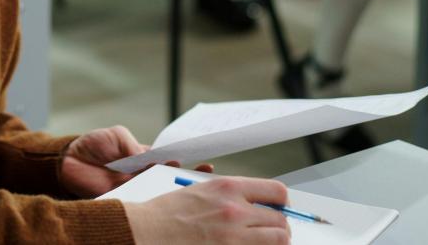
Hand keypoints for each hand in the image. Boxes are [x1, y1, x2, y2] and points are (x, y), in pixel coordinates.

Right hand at [123, 176, 290, 244]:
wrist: (146, 231)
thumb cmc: (166, 212)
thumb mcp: (200, 189)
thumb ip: (229, 193)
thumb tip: (253, 200)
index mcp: (228, 188)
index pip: (276, 192)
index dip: (281, 202)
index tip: (278, 207)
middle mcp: (235, 210)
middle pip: (280, 220)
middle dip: (278, 226)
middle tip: (270, 230)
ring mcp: (234, 236)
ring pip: (277, 239)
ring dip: (274, 241)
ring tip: (264, 242)